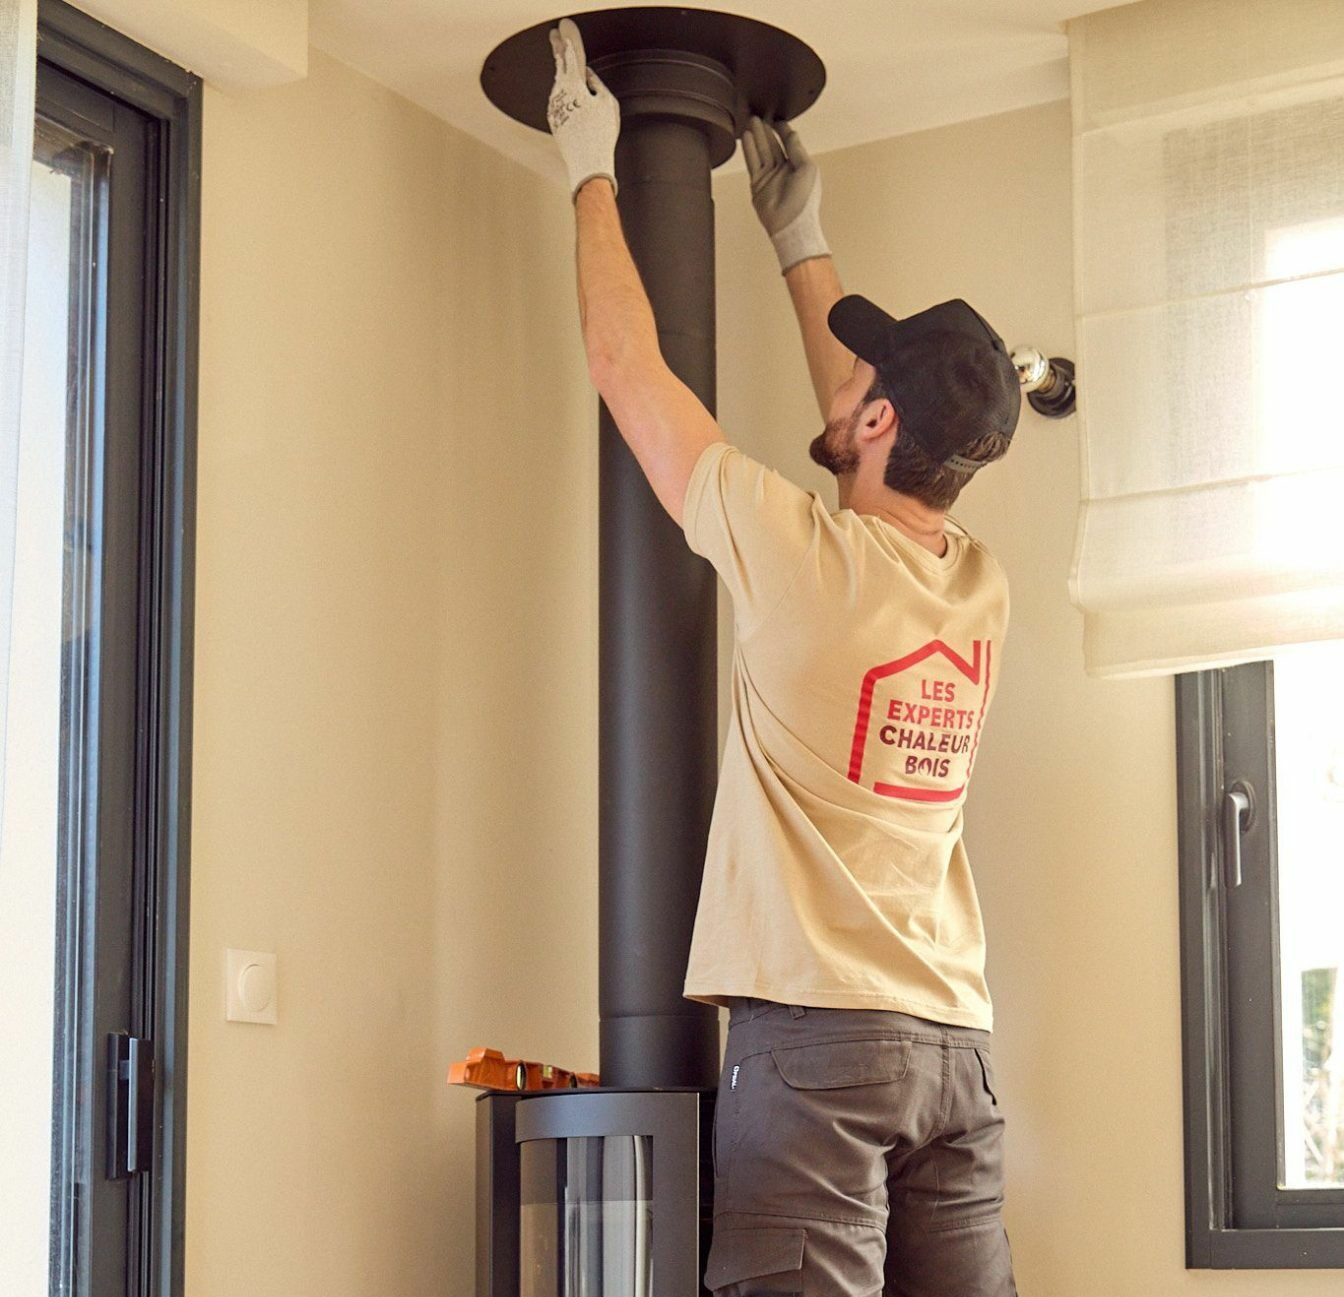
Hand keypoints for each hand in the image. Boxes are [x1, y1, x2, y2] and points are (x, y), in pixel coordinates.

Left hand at [547, 18, 619, 199]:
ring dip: (561, 71)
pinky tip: (567, 90)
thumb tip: (586, 76)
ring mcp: (554, 107)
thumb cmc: (600, 135)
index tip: (563, 28)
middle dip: (557, 49)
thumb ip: (595, 83)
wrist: (587, 163)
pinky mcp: (553, 119)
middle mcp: (559, 93)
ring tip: (561, 57)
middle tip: (554, 35)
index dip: (567, 40)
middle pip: (559, 66)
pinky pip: (559, 99)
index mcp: (573, 85)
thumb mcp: (607, 103)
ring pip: (558, 83)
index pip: (570, 56)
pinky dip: (563, 91)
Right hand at [742, 115, 829, 273]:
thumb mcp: (807, 168)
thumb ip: (797, 149)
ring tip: (751, 121)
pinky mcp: (757, 184)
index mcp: (798, 166)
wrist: (791, 225)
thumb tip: (791, 133)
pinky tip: (747, 137)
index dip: (783, 130)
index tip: (776, 119)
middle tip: (759, 116)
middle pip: (772, 145)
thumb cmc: (804, 201)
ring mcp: (769, 177)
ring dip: (756, 136)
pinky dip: (749, 149)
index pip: (789, 143)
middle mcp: (783, 170)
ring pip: (761, 151)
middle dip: (766, 130)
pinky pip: (753, 163)